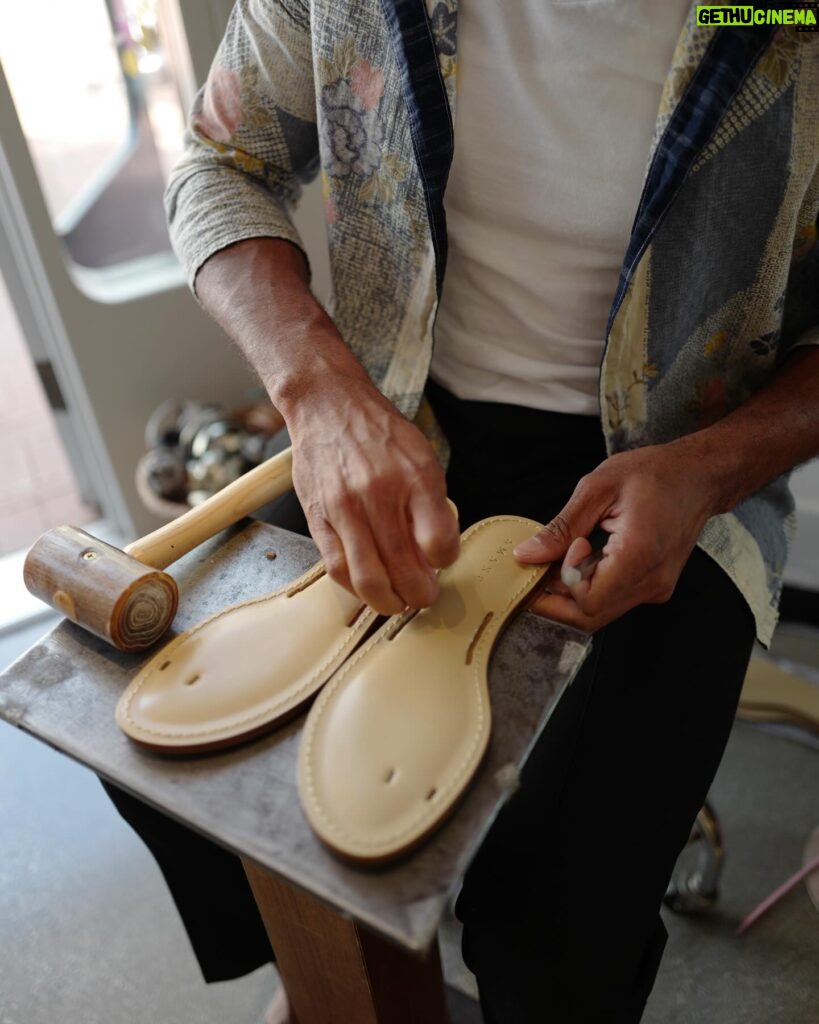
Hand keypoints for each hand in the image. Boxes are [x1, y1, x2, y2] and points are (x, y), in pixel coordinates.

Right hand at [287, 376, 459, 614]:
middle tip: (423, 597)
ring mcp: (345, 507)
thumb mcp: (421, 457)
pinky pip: (337, 567)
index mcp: (415, 476)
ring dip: (387, 602)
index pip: (438, 541)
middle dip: (419, 594)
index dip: (445, 561)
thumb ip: (431, 504)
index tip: (441, 562)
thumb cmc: (379, 433)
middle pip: (403, 567)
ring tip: (397, 602)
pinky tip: (367, 587)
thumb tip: (436, 553)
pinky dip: (354, 587)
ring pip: (367, 577)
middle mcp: (380, 493)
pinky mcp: (318, 516)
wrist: (327, 406)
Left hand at [513, 442, 718, 631]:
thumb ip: (561, 528)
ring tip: (569, 553)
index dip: (565, 580)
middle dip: (555, 598)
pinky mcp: (654, 587)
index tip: (570, 544)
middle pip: (590, 617)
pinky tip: (587, 557)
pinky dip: (590, 587)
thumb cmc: (654, 473)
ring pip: (599, 614)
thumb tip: (526, 555)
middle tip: (542, 565)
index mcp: (639, 556)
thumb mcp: (598, 488)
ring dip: (572, 592)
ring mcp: (655, 588)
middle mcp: (651, 581)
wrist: (699, 476)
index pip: (588, 601)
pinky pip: (613, 601)